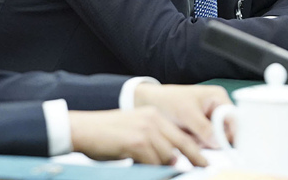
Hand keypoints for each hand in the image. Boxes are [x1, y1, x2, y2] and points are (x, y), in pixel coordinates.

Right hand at [68, 107, 206, 165]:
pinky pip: (152, 162)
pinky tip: (145, 170)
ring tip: (158, 171)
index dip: (194, 150)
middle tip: (202, 168)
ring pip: (166, 156)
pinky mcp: (136, 142)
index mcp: (154, 116)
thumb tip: (172, 161)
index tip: (203, 161)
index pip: (181, 135)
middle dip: (193, 158)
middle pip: (180, 144)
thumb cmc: (107, 135)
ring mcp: (146, 130)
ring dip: (164, 168)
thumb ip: (154, 142)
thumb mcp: (135, 132)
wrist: (83, 129)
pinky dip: (152, 170)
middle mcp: (153, 120)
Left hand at [133, 83, 231, 146]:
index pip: (233, 118)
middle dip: (211, 137)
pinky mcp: (201, 129)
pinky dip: (195, 142)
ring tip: (186, 132)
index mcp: (218, 98)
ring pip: (214, 138)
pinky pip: (204, 141)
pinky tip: (185, 134)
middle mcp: (217, 108)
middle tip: (195, 136)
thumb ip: (203, 127)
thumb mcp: (186, 113)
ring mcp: (209, 119)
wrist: (150, 103)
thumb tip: (218, 142)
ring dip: (201, 140)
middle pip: (225, 130)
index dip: (229, 131)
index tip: (219, 143)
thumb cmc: (169, 101)